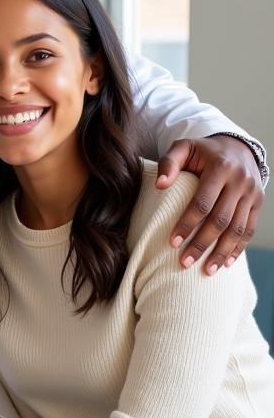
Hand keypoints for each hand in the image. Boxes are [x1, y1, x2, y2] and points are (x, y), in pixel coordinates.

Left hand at [158, 136, 263, 273]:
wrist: (237, 147)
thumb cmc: (202, 151)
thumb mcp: (184, 147)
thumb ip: (169, 163)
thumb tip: (159, 185)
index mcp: (220, 168)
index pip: (202, 202)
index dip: (187, 224)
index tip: (172, 242)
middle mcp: (240, 182)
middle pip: (220, 220)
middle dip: (202, 243)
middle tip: (185, 262)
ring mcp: (252, 194)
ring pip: (237, 229)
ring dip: (221, 251)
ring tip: (206, 270)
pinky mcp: (257, 203)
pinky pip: (249, 229)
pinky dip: (238, 248)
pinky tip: (226, 262)